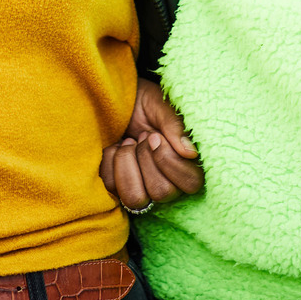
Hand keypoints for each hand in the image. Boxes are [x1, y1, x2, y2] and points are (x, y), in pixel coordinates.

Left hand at [99, 78, 202, 211]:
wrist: (119, 101)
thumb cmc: (146, 103)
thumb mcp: (161, 106)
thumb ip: (175, 126)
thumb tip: (190, 153)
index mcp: (186, 163)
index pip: (190, 183)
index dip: (169, 161)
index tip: (154, 136)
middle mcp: (168, 181)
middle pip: (161, 193)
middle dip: (145, 159)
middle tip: (142, 136)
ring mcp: (142, 187)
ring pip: (135, 198)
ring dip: (127, 165)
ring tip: (128, 143)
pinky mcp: (119, 187)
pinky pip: (112, 188)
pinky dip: (109, 162)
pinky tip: (115, 146)